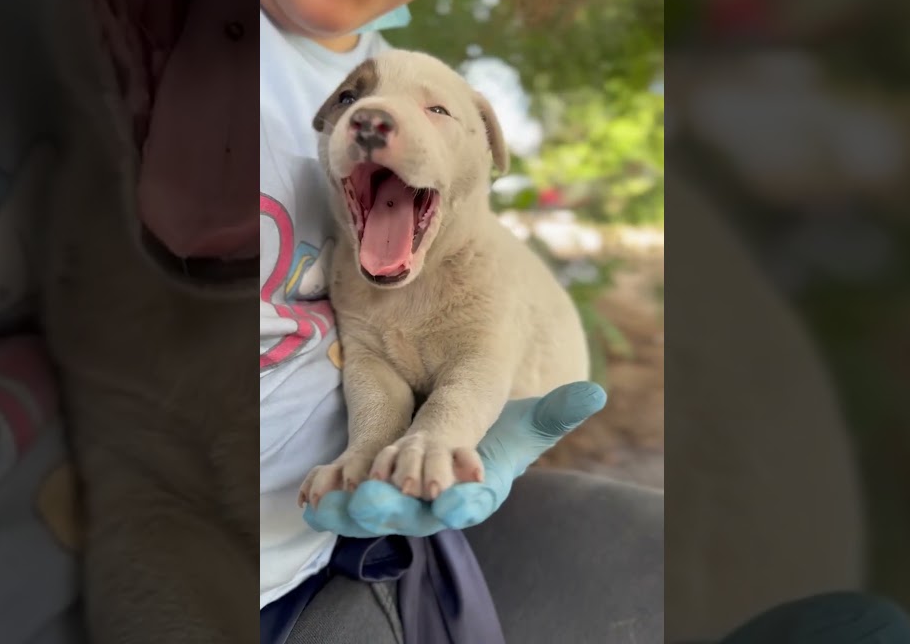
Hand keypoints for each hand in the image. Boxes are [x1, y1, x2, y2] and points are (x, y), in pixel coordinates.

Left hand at [303, 381, 605, 537]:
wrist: (467, 447)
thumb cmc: (504, 432)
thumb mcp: (531, 420)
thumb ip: (559, 410)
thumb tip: (595, 394)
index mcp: (477, 492)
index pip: (471, 503)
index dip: (461, 502)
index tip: (452, 501)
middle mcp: (438, 507)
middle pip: (414, 515)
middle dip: (394, 510)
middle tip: (375, 502)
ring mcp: (402, 504)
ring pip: (376, 513)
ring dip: (356, 511)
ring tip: (340, 502)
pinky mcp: (372, 493)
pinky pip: (348, 501)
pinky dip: (331, 499)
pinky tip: (314, 496)